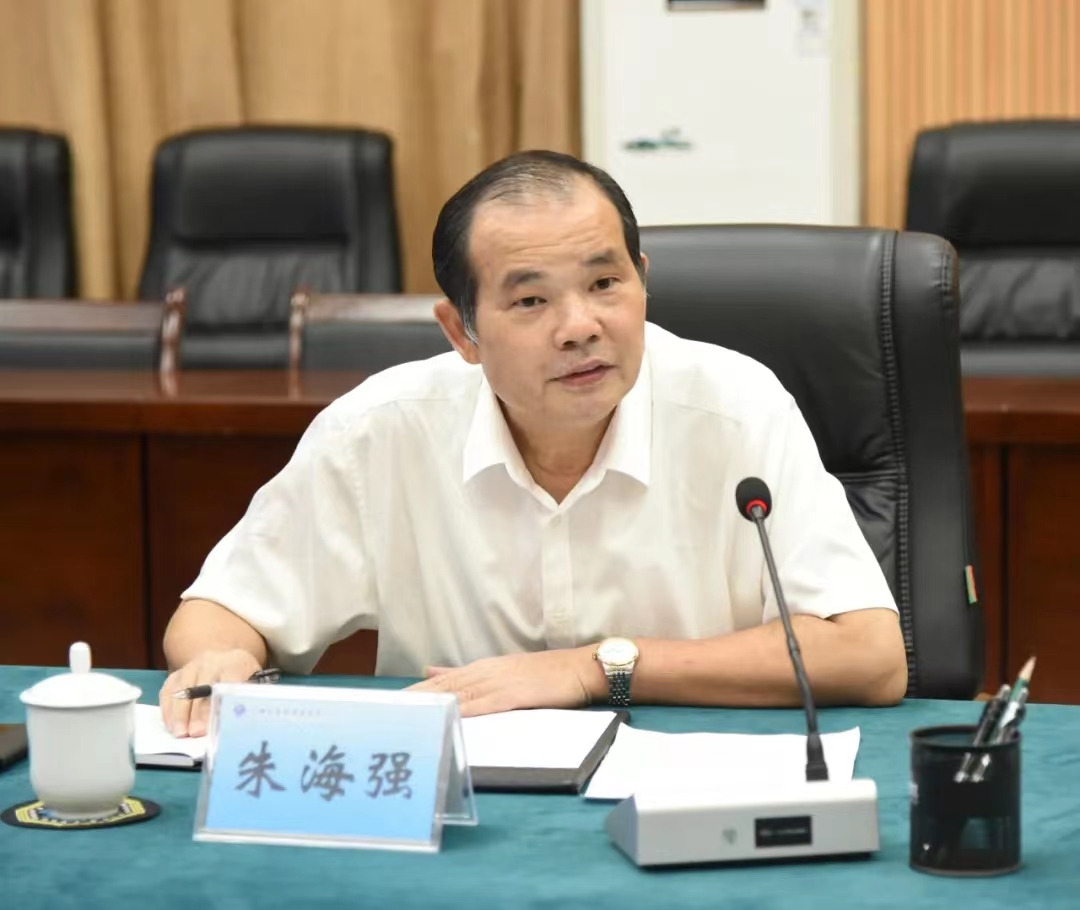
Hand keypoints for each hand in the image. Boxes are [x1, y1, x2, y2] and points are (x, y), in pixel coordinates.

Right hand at [158, 649, 261, 736]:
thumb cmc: (242, 680)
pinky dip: (167, 709)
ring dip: (179, 713)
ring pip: (181, 689)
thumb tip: (239, 725)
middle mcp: (211, 661)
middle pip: (201, 688)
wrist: (226, 661)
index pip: (226, 684)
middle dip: (197, 713)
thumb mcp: (252, 686)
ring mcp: (191, 666)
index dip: (218, 706)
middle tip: (193, 734)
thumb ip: (245, 701)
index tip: (213, 725)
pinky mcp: (177, 674)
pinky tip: (170, 725)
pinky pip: (168, 691)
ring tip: (179, 733)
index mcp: (235, 663)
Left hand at [407, 647, 604, 716]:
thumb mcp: (500, 669)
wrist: (580, 668)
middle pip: (444, 687)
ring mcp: (501, 682)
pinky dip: (467, 710)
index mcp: (481, 669)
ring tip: (409, 713)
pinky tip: (450, 716)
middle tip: (389, 710)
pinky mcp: (516, 694)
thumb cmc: (544, 673)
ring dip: (434, 703)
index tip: (390, 702)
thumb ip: (464, 673)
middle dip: (416, 698)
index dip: (415, 692)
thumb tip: (431, 669)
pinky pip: (486, 704)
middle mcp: (486, 673)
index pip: (441, 682)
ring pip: (460, 694)